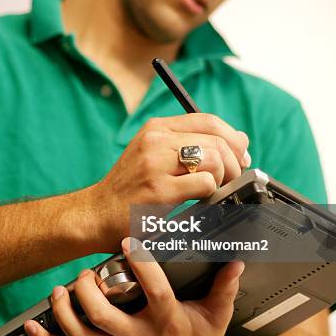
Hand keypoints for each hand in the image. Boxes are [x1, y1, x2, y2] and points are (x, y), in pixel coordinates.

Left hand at [24, 238, 243, 335]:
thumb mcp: (218, 313)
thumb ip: (225, 285)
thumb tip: (236, 260)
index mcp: (168, 321)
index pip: (154, 292)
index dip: (141, 266)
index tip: (129, 243)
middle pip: (106, 318)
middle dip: (90, 293)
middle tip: (87, 273)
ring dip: (67, 314)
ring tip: (60, 291)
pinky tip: (35, 326)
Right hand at [86, 113, 250, 250]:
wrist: (96, 215)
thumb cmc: (129, 189)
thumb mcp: (153, 154)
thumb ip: (190, 145)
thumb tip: (240, 142)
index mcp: (157, 128)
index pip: (209, 120)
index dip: (232, 139)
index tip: (240, 156)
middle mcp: (156, 140)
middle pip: (217, 140)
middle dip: (235, 163)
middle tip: (231, 181)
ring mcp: (156, 163)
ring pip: (215, 159)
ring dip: (223, 179)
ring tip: (214, 192)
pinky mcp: (159, 189)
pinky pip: (205, 184)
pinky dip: (211, 195)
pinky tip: (200, 203)